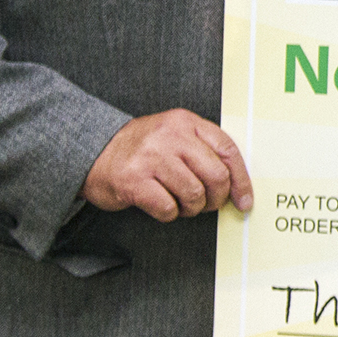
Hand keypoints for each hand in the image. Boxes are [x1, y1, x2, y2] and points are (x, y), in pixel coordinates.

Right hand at [84, 109, 251, 219]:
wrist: (92, 151)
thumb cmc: (141, 149)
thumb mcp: (174, 135)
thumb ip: (203, 149)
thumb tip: (236, 184)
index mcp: (185, 122)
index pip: (228, 150)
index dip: (241, 180)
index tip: (244, 200)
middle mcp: (170, 136)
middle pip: (216, 175)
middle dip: (217, 198)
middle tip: (207, 204)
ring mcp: (151, 158)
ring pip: (194, 194)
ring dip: (192, 208)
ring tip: (181, 203)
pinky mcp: (133, 181)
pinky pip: (168, 208)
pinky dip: (170, 214)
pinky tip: (162, 204)